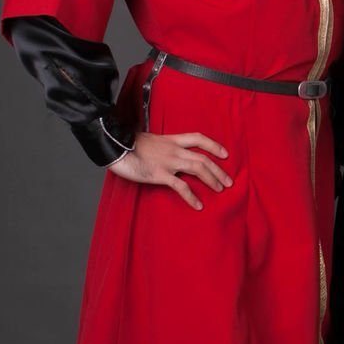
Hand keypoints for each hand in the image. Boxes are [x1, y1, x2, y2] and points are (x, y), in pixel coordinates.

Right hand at [109, 131, 231, 209]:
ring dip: (212, 180)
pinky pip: (181, 187)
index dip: (214, 145)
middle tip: (229, 181)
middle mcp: (174, 150)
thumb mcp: (148, 141)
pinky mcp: (160, 174)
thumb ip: (161, 147)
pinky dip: (192, 197)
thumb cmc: (127, 145)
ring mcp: (168, 162)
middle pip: (203, 158)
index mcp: (171, 140)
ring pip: (198, 169)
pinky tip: (198, 205)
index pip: (198, 138)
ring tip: (221, 190)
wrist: (114, 146)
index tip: (225, 154)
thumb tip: (165, 153)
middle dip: (219, 170)